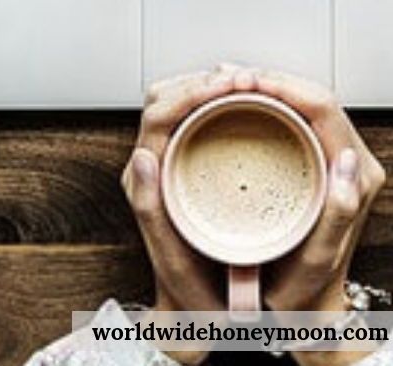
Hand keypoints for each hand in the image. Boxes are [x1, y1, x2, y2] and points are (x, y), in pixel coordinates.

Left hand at [122, 65, 264, 364]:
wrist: (192, 313)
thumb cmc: (189, 292)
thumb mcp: (173, 260)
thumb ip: (150, 211)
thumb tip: (142, 154)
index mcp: (144, 179)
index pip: (159, 113)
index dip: (193, 91)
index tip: (229, 85)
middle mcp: (151, 163)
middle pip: (168, 95)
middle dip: (207, 78)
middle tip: (249, 79)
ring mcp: (169, 160)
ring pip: (181, 99)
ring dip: (213, 83)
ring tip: (251, 83)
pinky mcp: (187, 161)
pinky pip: (197, 115)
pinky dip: (220, 99)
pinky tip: (248, 102)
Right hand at [255, 71, 385, 332]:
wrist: (309, 309)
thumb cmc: (306, 291)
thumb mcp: (319, 261)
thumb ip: (339, 214)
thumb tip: (346, 160)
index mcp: (357, 174)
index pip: (324, 107)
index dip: (285, 85)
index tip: (247, 80)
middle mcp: (353, 160)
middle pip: (315, 96)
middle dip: (272, 78)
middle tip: (228, 76)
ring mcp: (338, 157)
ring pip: (306, 101)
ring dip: (270, 85)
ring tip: (229, 81)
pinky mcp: (323, 160)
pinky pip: (299, 116)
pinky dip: (270, 100)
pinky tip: (241, 100)